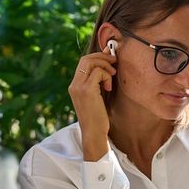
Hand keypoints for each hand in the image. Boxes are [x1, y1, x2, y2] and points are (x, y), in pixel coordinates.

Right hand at [67, 45, 116, 160]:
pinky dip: (106, 76)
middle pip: (86, 58)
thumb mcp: (97, 95)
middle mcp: (74, 84)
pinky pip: (98, 72)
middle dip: (103, 56)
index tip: (110, 57)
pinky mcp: (87, 91)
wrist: (93, 133)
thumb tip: (107, 62)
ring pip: (91, 62)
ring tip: (112, 76)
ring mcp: (79, 87)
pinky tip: (108, 87)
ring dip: (106, 65)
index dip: (98, 55)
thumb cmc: (97, 116)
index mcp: (75, 85)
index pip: (83, 61)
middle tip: (114, 62)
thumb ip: (99, 80)